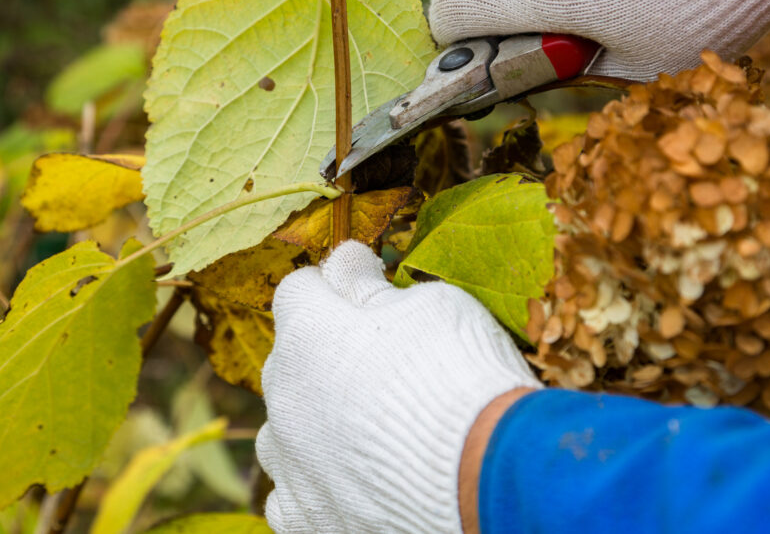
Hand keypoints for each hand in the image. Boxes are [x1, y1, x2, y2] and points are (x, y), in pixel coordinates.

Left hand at [256, 241, 541, 532]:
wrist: (485, 477)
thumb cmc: (462, 376)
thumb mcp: (429, 305)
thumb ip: (371, 286)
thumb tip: (347, 262)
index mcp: (308, 333)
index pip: (300, 290)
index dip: (336, 286)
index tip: (367, 286)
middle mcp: (283, 396)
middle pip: (290, 360)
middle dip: (326, 354)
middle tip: (381, 364)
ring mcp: (290, 462)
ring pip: (284, 430)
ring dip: (314, 422)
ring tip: (366, 429)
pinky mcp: (305, 518)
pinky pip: (293, 492)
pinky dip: (317, 482)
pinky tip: (355, 479)